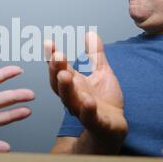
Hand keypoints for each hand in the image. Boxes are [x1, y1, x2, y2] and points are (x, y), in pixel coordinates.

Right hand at [45, 32, 126, 147]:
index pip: (59, 69)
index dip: (53, 57)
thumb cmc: (103, 100)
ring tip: (65, 75)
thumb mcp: (101, 72)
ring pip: (70, 101)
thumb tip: (90, 33)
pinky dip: (87, 111)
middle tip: (56, 56)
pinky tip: (88, 102)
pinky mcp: (97, 123)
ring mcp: (83, 111)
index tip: (48, 43)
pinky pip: (90, 118)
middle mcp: (74, 97)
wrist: (113, 127)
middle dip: (56, 70)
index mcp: (74, 84)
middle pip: (60, 84)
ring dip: (66, 88)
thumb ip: (95, 55)